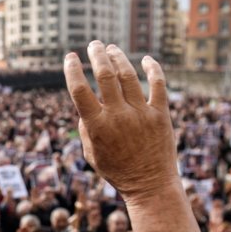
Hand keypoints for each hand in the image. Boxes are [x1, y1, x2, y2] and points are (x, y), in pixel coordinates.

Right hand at [64, 41, 199, 231]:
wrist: (149, 186)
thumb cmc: (116, 171)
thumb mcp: (91, 153)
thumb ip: (86, 127)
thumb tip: (86, 105)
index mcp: (97, 126)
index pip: (80, 90)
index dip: (72, 70)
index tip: (70, 57)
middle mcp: (118, 116)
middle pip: (105, 75)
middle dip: (97, 55)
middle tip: (94, 45)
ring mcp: (141, 114)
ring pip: (128, 76)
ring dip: (118, 58)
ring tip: (112, 49)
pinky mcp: (161, 115)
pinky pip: (158, 84)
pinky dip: (152, 68)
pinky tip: (145, 59)